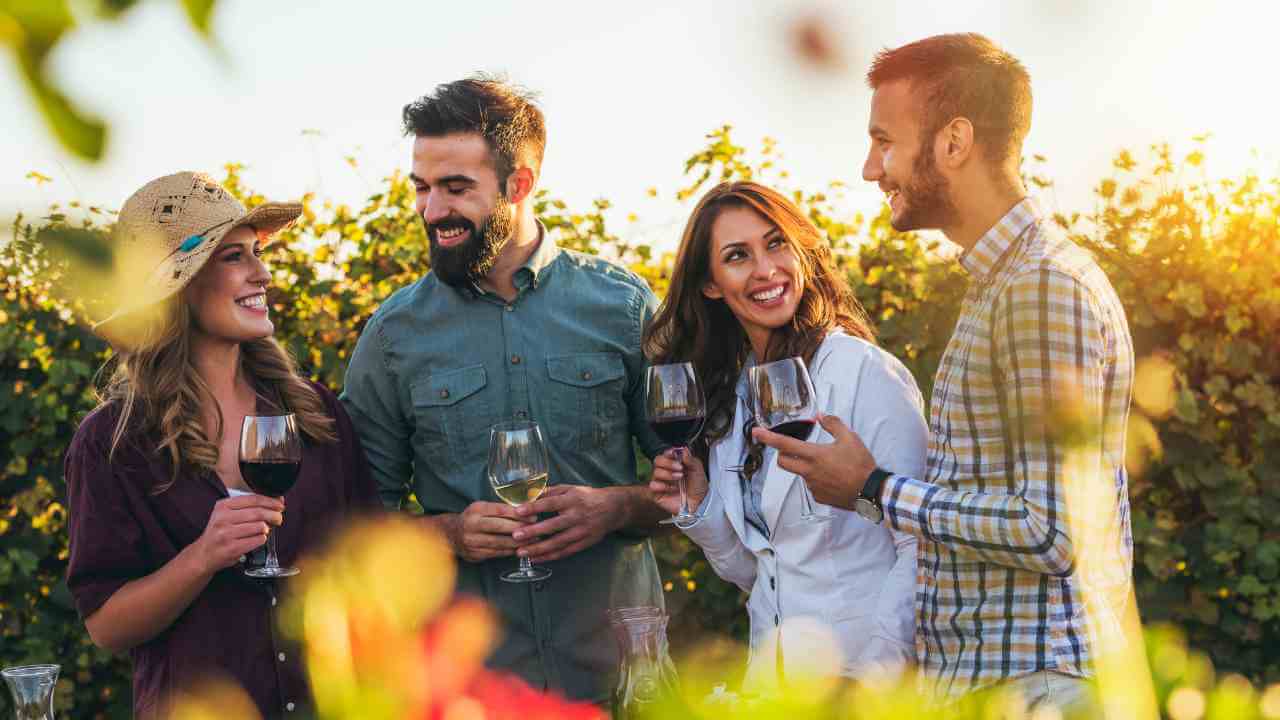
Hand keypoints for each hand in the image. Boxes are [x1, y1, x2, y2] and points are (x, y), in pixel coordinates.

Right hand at [194, 494, 283, 573]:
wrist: (203, 555)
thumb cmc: (219, 533)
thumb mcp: (227, 514)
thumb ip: (248, 507)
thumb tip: (276, 501)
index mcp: (223, 506)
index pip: (253, 499)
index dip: (270, 501)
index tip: (280, 505)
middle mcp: (223, 519)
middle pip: (258, 513)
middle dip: (274, 515)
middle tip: (279, 518)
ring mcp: (226, 534)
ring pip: (260, 526)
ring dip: (267, 529)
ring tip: (265, 530)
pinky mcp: (232, 548)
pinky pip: (257, 540)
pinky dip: (262, 539)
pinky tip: (257, 539)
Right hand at [441, 501, 535, 562]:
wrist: (450, 534)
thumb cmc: (473, 519)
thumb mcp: (483, 508)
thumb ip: (501, 509)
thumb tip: (527, 510)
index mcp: (476, 509)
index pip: (500, 510)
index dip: (518, 514)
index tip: (533, 516)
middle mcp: (472, 524)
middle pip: (500, 526)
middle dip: (520, 528)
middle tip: (536, 530)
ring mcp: (471, 541)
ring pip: (500, 542)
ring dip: (518, 542)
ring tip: (532, 541)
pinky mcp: (474, 554)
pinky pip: (496, 553)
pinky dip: (510, 550)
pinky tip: (520, 548)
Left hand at [512, 485, 623, 562]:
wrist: (613, 508)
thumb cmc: (586, 497)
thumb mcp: (570, 489)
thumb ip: (550, 492)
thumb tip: (529, 494)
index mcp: (572, 500)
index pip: (551, 503)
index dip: (534, 507)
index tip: (518, 511)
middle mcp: (577, 516)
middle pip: (553, 525)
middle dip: (533, 532)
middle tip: (515, 536)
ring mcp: (582, 531)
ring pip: (558, 542)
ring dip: (539, 548)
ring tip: (521, 552)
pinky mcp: (585, 543)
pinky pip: (565, 552)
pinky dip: (550, 556)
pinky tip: (535, 558)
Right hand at [648, 449, 707, 515]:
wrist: (699, 503)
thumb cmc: (698, 487)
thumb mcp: (698, 471)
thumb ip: (691, 459)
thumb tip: (683, 449)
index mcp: (675, 464)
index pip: (666, 454)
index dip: (668, 452)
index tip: (674, 453)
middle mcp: (666, 472)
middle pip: (657, 460)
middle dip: (668, 463)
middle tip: (680, 468)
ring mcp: (661, 482)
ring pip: (655, 472)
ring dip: (668, 474)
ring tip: (679, 478)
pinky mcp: (657, 493)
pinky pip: (652, 485)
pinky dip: (662, 486)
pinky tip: (672, 489)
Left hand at [751, 413, 876, 510]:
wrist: (871, 491)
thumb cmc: (861, 464)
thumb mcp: (850, 438)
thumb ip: (833, 424)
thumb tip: (821, 416)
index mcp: (815, 455)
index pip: (785, 444)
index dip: (768, 437)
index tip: (756, 432)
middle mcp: (809, 472)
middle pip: (783, 462)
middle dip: (783, 455)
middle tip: (794, 449)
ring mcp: (812, 486)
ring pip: (799, 474)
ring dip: (805, 467)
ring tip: (828, 465)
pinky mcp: (818, 497)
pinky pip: (811, 486)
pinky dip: (817, 480)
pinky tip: (833, 478)